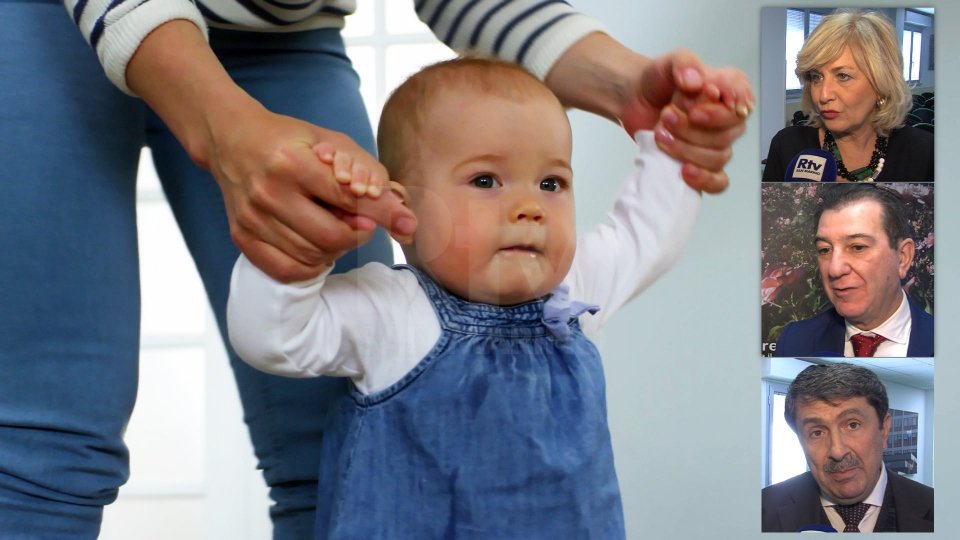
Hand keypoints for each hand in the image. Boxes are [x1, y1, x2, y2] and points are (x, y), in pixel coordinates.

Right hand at [211, 108, 416, 281]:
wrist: (232, 140)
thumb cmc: (291, 140)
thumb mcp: (333, 144)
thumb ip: (371, 176)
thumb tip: (404, 219)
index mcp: (291, 163)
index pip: (348, 198)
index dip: (380, 214)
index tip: (403, 223)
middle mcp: (268, 192)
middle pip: (332, 236)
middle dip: (357, 233)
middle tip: (359, 222)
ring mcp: (252, 218)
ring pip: (312, 256)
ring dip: (335, 248)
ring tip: (334, 227)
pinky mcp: (241, 237)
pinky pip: (288, 270)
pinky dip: (311, 266)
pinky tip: (316, 248)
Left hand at [624, 50, 751, 192]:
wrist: (635, 99)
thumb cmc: (658, 80)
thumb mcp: (670, 63)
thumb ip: (684, 65)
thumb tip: (695, 82)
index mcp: (731, 89)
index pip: (740, 108)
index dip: (717, 115)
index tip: (693, 112)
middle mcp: (730, 118)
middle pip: (725, 136)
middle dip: (691, 130)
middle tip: (665, 116)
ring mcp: (717, 144)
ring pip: (717, 158)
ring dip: (685, 149)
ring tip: (660, 133)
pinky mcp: (703, 164)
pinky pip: (717, 182)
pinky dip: (704, 180)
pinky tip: (684, 171)